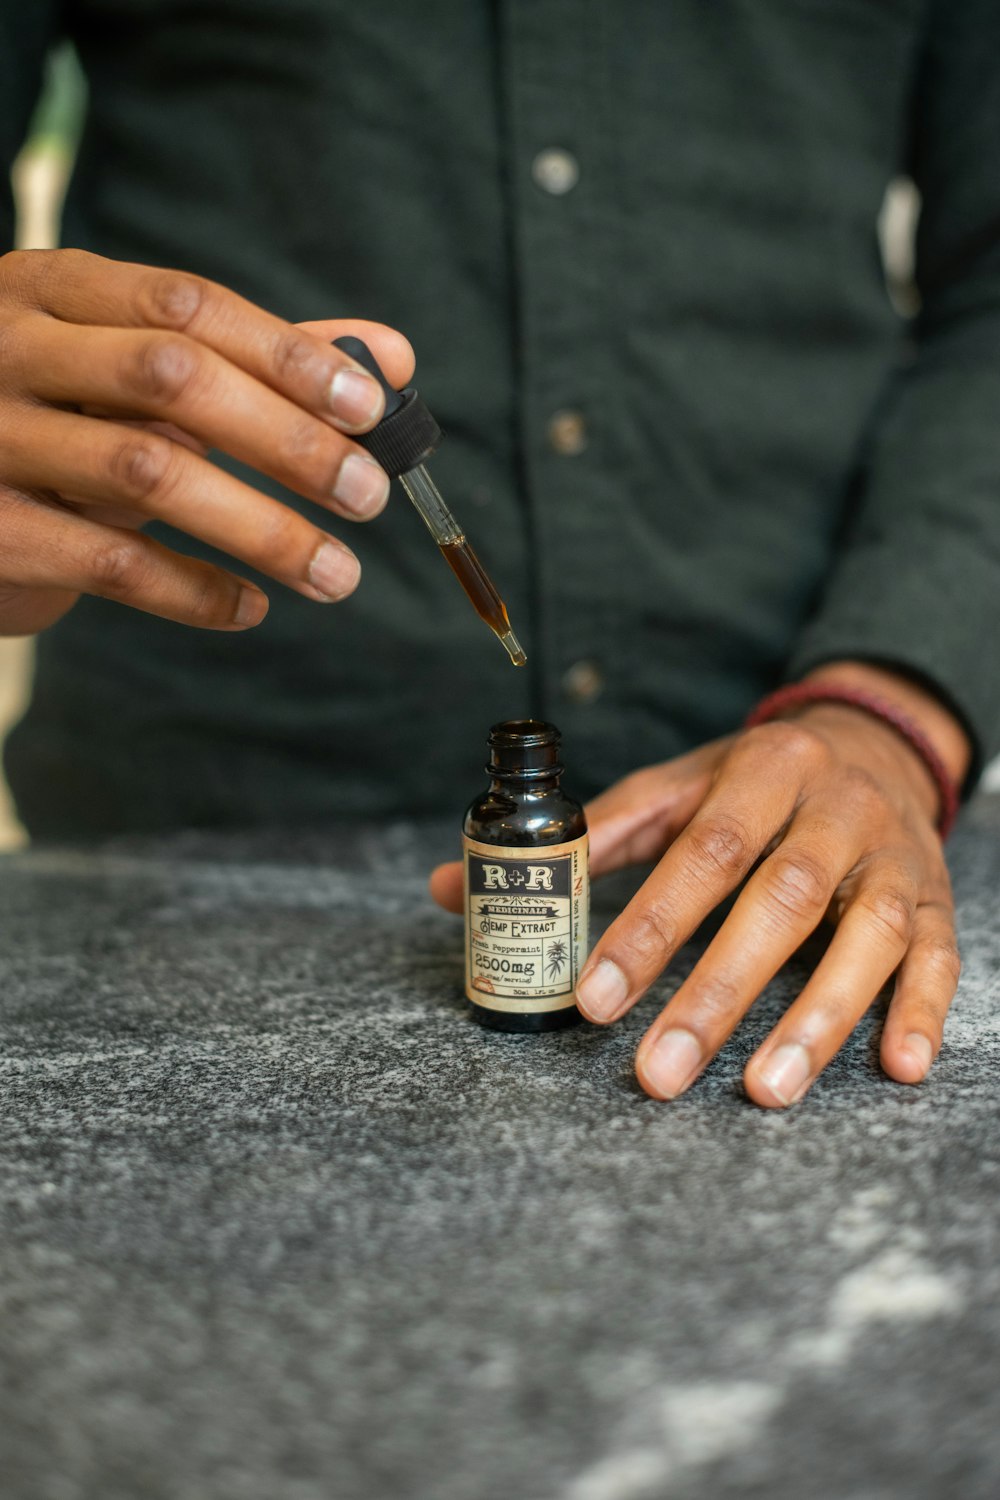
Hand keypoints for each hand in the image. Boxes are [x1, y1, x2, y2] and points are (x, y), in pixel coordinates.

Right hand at [0, 248, 413, 633]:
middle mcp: (11, 347)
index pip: (187, 306)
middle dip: (286, 439)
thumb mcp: (132, 374)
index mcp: (54, 290)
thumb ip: (256, 360)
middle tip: (368, 497)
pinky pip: (107, 560)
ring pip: (146, 472)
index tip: (371, 411)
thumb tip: (387, 356)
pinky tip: (251, 608)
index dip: (286, 356)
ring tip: (338, 574)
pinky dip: (191, 589)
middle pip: (172, 377)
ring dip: (260, 529)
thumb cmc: (54, 423)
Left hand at [431, 684, 963, 1107]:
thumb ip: (585, 838)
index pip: (699, 852)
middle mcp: (835, 808)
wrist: (874, 739)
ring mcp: (895, 855)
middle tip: (658, 1072)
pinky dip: (922, 1011)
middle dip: (716, 993)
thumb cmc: (758, 777)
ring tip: (764, 1090)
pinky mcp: (936, 897)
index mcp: (762, 771)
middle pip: (779, 902)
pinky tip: (899, 1066)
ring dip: (819, 1017)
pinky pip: (939, 955)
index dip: (648, 928)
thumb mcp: (679, 786)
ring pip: (867, 935)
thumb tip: (455, 885)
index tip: (595, 999)